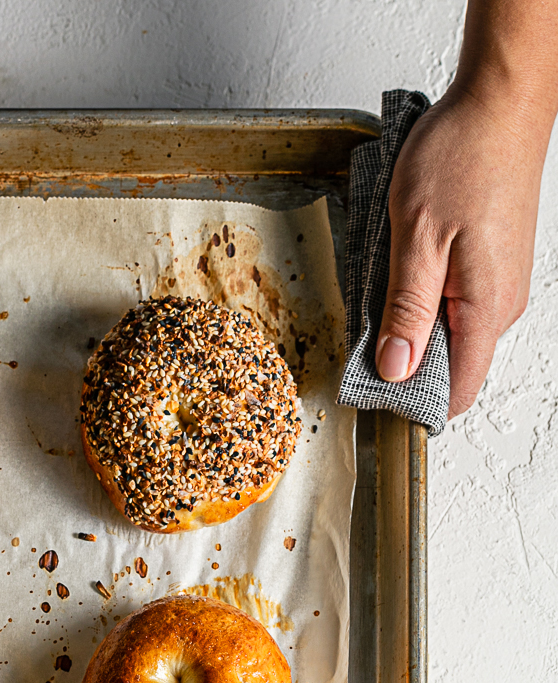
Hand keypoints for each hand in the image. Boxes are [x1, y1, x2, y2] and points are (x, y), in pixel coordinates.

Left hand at [377, 86, 553, 418]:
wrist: (500, 101)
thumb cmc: (463, 156)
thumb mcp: (416, 238)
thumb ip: (405, 310)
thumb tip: (395, 370)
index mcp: (485, 308)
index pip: (455, 392)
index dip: (410, 401)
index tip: (371, 389)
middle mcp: (500, 305)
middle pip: (447, 367)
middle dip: (402, 359)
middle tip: (364, 326)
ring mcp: (498, 285)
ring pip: (446, 334)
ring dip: (408, 322)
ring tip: (384, 283)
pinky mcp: (490, 266)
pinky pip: (451, 303)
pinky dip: (421, 296)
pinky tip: (402, 268)